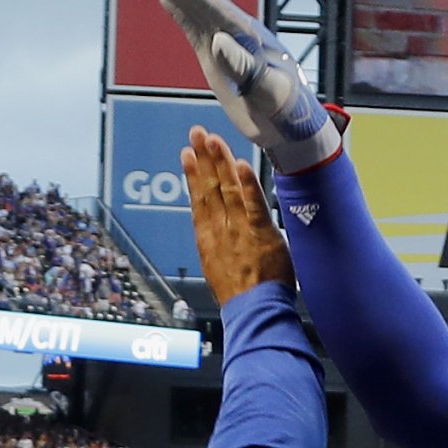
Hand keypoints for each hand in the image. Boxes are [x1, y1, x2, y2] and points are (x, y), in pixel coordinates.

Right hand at [129, 0, 343, 173]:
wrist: (294, 125)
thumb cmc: (287, 111)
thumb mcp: (270, 93)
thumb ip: (246, 68)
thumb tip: (219, 41)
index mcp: (249, 37)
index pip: (213, 8)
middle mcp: (236, 32)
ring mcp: (226, 41)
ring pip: (193, 7)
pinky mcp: (217, 55)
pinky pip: (194, 25)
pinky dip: (178, 8)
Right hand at [182, 128, 294, 305]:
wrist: (253, 313)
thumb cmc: (243, 296)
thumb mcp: (222, 267)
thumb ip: (223, 244)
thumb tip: (225, 232)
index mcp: (209, 238)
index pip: (199, 199)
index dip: (193, 174)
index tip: (187, 154)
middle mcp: (220, 230)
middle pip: (210, 188)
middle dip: (203, 158)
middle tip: (196, 133)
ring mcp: (239, 231)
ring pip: (227, 190)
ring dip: (220, 162)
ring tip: (212, 140)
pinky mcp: (260, 235)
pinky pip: (253, 205)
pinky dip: (247, 185)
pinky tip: (241, 165)